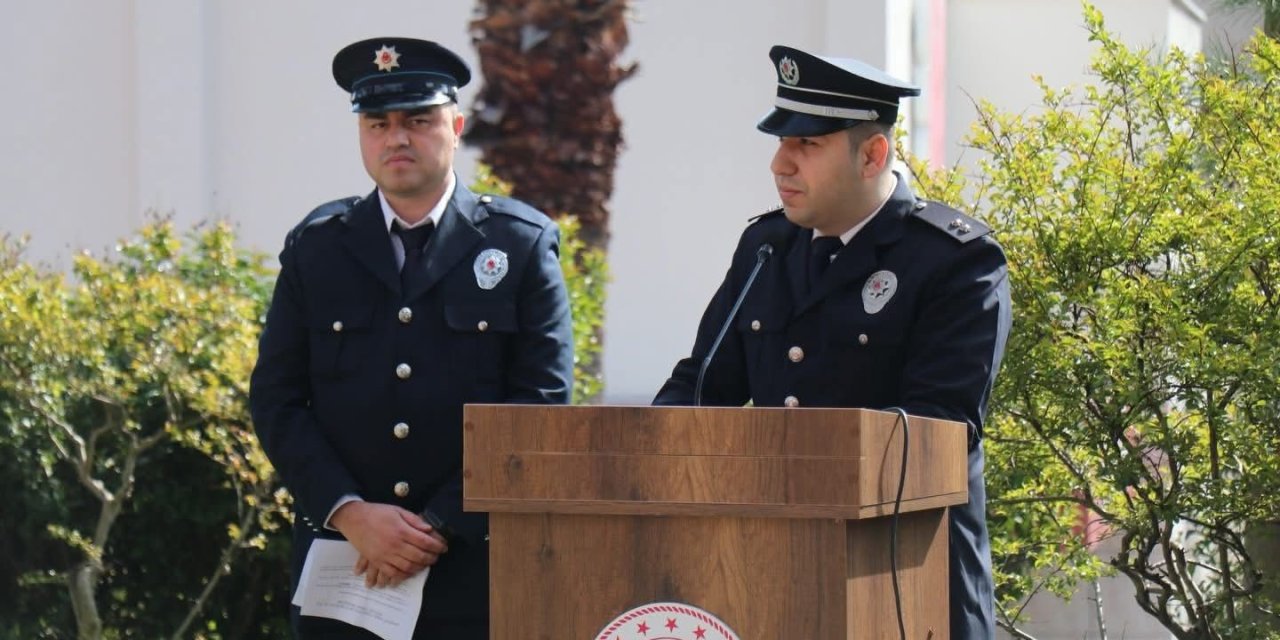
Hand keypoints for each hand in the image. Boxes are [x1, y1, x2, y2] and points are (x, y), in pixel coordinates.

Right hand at [330, 501, 447, 587]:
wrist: (354, 519)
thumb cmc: (377, 513)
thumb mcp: (398, 511)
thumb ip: (414, 520)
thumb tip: (429, 529)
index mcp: (401, 530)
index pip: (425, 541)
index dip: (437, 546)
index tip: (444, 547)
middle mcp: (394, 544)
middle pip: (418, 556)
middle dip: (431, 558)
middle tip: (436, 557)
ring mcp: (385, 555)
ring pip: (407, 567)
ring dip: (419, 567)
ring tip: (425, 564)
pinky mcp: (377, 561)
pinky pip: (392, 573)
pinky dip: (402, 575)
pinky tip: (409, 572)